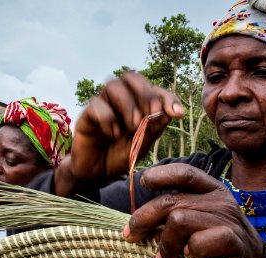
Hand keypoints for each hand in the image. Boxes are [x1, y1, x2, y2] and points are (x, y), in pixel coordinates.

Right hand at [55, 72, 183, 195]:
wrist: (96, 172)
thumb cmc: (119, 155)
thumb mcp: (142, 146)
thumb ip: (153, 129)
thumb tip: (168, 113)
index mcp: (137, 104)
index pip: (154, 90)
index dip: (168, 98)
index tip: (177, 114)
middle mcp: (120, 99)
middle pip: (132, 77)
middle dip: (146, 94)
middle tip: (151, 114)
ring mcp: (103, 104)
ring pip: (113, 85)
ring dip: (127, 105)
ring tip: (133, 126)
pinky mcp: (87, 114)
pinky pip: (97, 105)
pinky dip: (108, 118)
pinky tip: (114, 134)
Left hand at [123, 163, 263, 257]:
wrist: (253, 256)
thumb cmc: (215, 234)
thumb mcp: (197, 215)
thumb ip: (174, 210)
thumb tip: (138, 220)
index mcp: (209, 187)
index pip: (183, 172)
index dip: (160, 174)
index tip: (144, 183)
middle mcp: (218, 198)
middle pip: (170, 200)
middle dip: (143, 218)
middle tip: (130, 235)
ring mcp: (225, 218)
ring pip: (179, 220)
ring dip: (164, 243)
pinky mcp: (232, 239)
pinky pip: (198, 241)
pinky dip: (189, 251)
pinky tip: (189, 256)